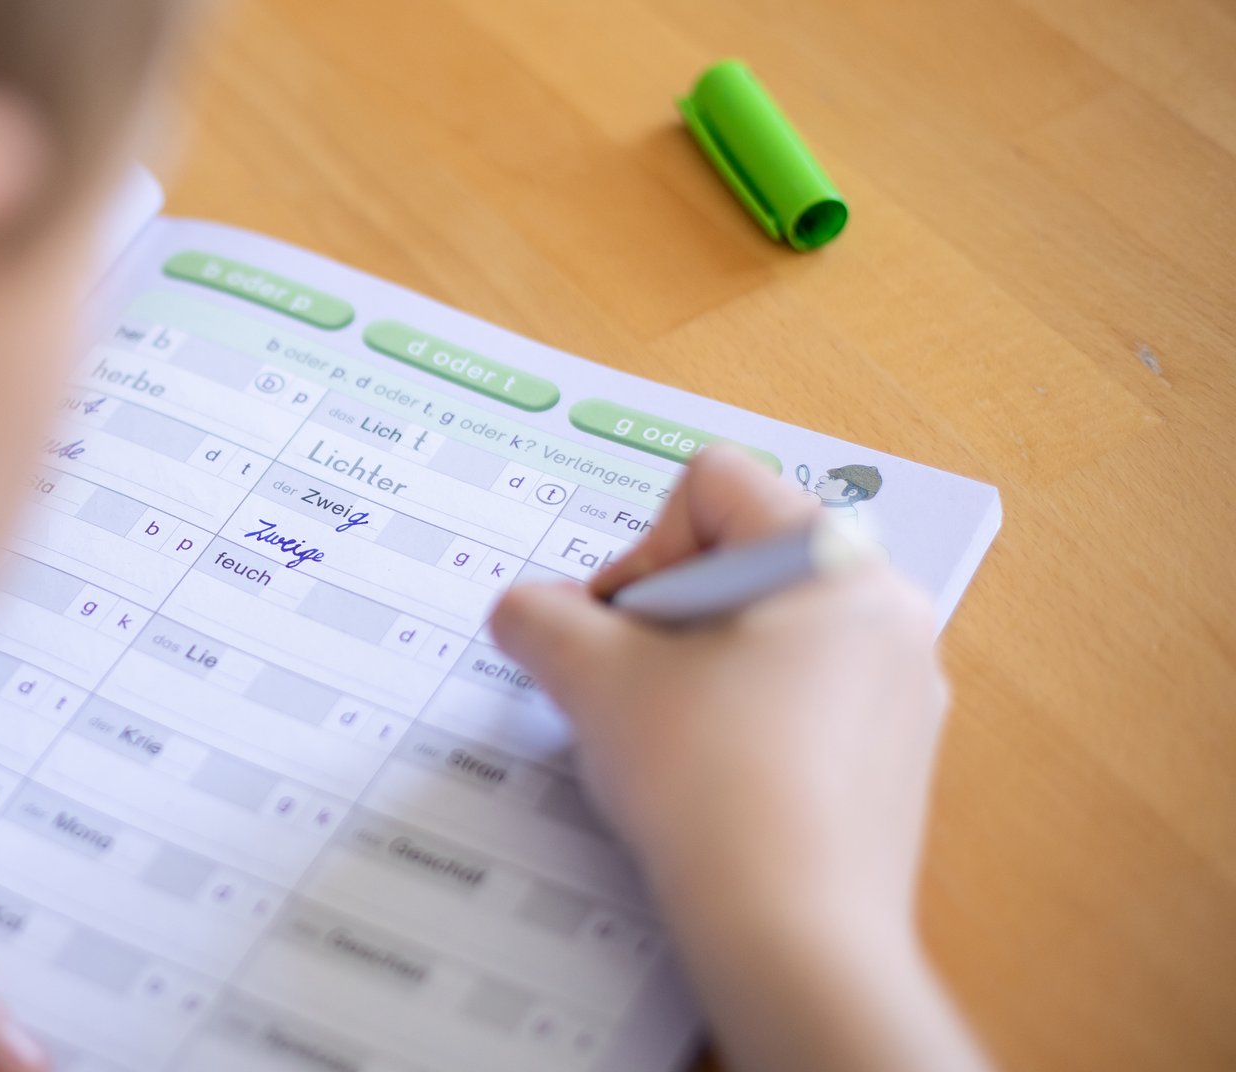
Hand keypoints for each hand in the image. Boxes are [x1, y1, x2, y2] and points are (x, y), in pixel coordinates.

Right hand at [490, 447, 987, 1071]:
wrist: (793, 936)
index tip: (618, 631)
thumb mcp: (596, 682)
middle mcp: (885, 609)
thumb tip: (521, 611)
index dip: (639, 549)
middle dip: (664, 614)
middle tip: (630, 684)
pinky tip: (709, 779)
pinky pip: (799, 694)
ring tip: (668, 737)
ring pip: (766, 629)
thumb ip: (542, 621)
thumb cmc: (714, 790)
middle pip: (741, 556)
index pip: (713, 485)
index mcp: (833, 561)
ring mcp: (900, 686)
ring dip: (697, 666)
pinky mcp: (893, 755)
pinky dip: (740, 717)